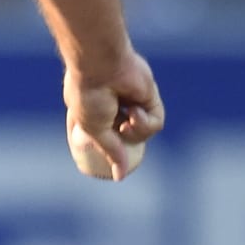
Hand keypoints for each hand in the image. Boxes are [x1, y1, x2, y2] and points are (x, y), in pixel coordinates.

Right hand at [63, 51, 164, 180]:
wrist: (101, 68)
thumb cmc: (89, 96)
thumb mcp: (94, 130)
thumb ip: (111, 151)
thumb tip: (120, 176)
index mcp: (96, 111)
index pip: (108, 136)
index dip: (111, 146)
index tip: (107, 154)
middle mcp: (115, 107)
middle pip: (128, 137)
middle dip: (124, 138)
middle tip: (117, 131)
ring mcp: (133, 102)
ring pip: (144, 133)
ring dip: (135, 131)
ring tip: (125, 120)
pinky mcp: (150, 97)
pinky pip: (155, 122)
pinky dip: (145, 122)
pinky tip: (134, 111)